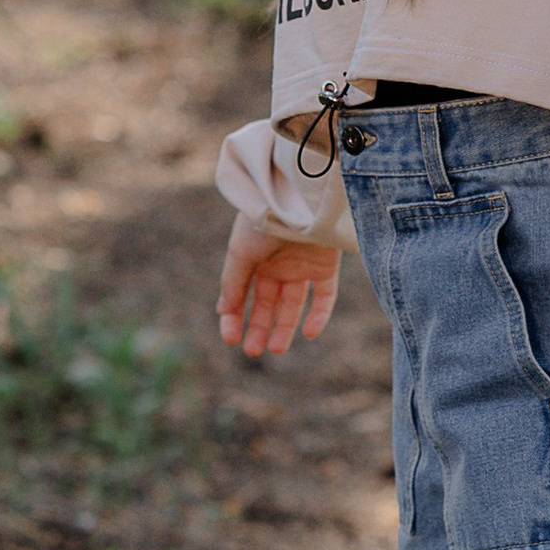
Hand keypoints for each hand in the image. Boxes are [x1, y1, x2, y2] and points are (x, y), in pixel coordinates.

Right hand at [217, 213, 342, 359]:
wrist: (298, 198)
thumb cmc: (263, 221)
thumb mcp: (240, 252)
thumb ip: (232, 282)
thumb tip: (223, 311)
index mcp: (253, 258)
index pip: (243, 294)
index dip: (235, 317)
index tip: (230, 339)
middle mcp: (278, 263)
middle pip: (268, 303)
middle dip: (259, 327)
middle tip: (253, 351)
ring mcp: (302, 265)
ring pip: (293, 304)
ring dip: (284, 327)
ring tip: (276, 349)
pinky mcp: (326, 266)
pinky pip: (324, 296)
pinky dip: (318, 315)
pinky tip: (309, 333)